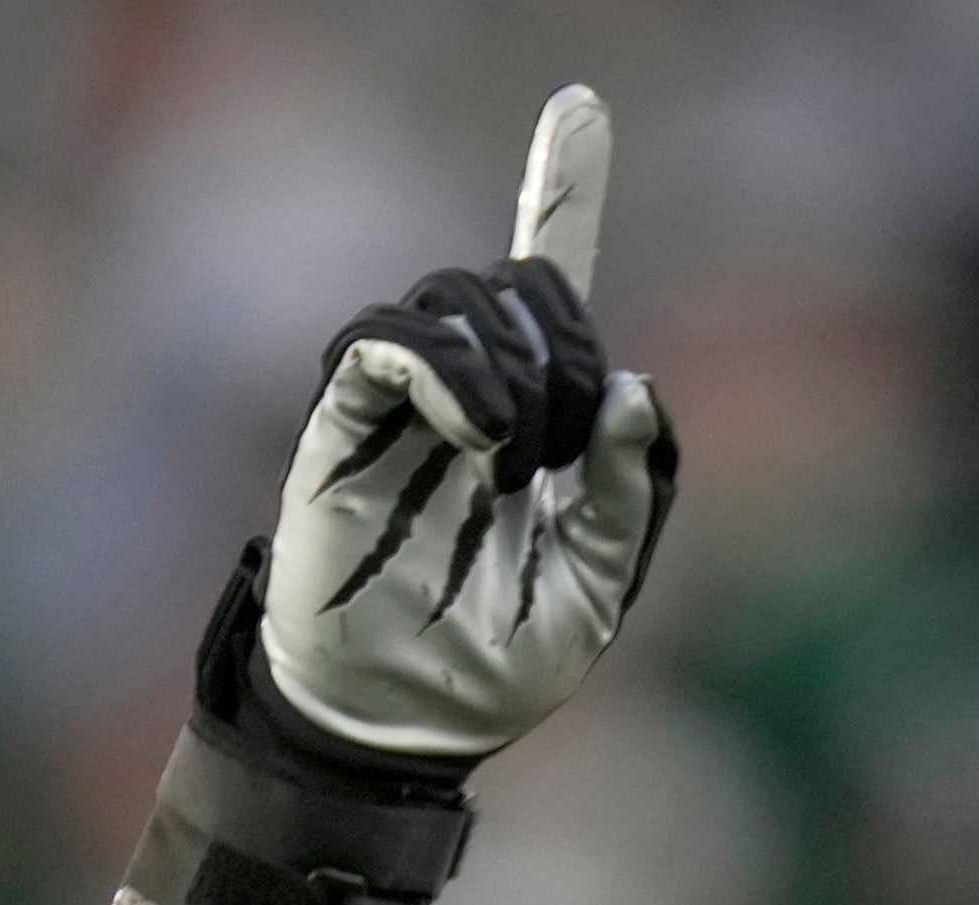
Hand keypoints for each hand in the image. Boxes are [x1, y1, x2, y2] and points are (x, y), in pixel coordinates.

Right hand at [253, 89, 678, 775]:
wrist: (403, 722)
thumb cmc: (493, 669)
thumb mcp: (595, 593)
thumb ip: (626, 495)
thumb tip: (632, 387)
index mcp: (533, 423)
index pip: (546, 287)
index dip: (562, 195)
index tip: (579, 107)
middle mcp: (469, 393)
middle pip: (522, 285)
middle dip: (567, 350)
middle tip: (560, 458)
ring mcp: (406, 400)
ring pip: (463, 296)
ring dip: (514, 372)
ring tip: (511, 468)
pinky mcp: (346, 418)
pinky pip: (390, 338)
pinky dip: (447, 371)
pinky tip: (474, 440)